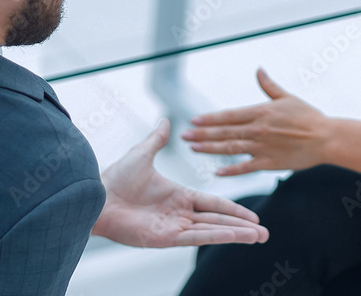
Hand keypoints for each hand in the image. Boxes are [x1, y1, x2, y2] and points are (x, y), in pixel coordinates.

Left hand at [91, 119, 268, 246]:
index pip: (213, 204)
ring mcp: (173, 227)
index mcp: (178, 196)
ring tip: (259, 238)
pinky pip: (196, 237)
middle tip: (264, 233)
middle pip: (218, 220)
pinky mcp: (165, 238)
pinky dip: (216, 236)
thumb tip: (165, 121)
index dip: (233, 209)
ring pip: (212, 230)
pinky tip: (234, 237)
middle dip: (242, 226)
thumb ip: (157, 140)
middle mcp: (179, 214)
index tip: (253, 216)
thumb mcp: (142, 154)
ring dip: (236, 234)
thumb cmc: (115, 178)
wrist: (96, 196)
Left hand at [182, 69, 332, 175]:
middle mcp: (258, 129)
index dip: (210, 118)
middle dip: (202, 134)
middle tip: (184, 137)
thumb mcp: (287, 97)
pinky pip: (246, 168)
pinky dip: (231, 170)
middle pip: (225, 132)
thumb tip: (259, 69)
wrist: (326, 138)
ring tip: (193, 150)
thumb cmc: (307, 116)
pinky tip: (216, 171)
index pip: (229, 115)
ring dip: (210, 149)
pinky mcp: (270, 162)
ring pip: (231, 148)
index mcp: (261, 112)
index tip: (193, 121)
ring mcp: (263, 147)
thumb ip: (268, 85)